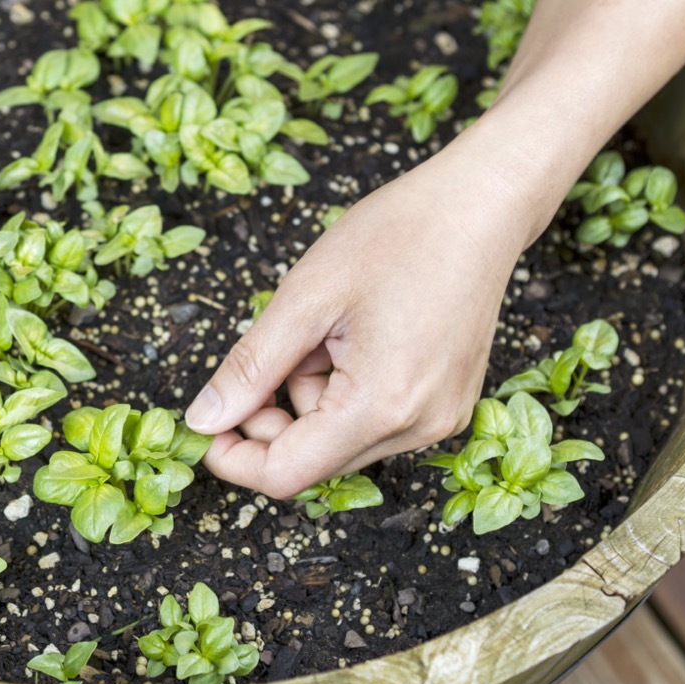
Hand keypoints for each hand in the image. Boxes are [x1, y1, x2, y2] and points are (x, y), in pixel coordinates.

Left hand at [183, 139, 537, 498]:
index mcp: (381, 406)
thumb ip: (250, 368)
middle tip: (272, 353)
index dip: (234, 458)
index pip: (286, 475)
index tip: (206, 426)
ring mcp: (437, 421)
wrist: (481, 206)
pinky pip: (369, 422)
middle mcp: (417, 428)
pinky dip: (342, 392)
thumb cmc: (398, 236)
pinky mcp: (444, 407)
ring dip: (308, 398)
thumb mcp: (305, 298)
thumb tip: (203, 421)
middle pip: (312, 461)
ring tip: (326, 331)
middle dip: (272, 418)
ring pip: (336, 441)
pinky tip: (354, 340)